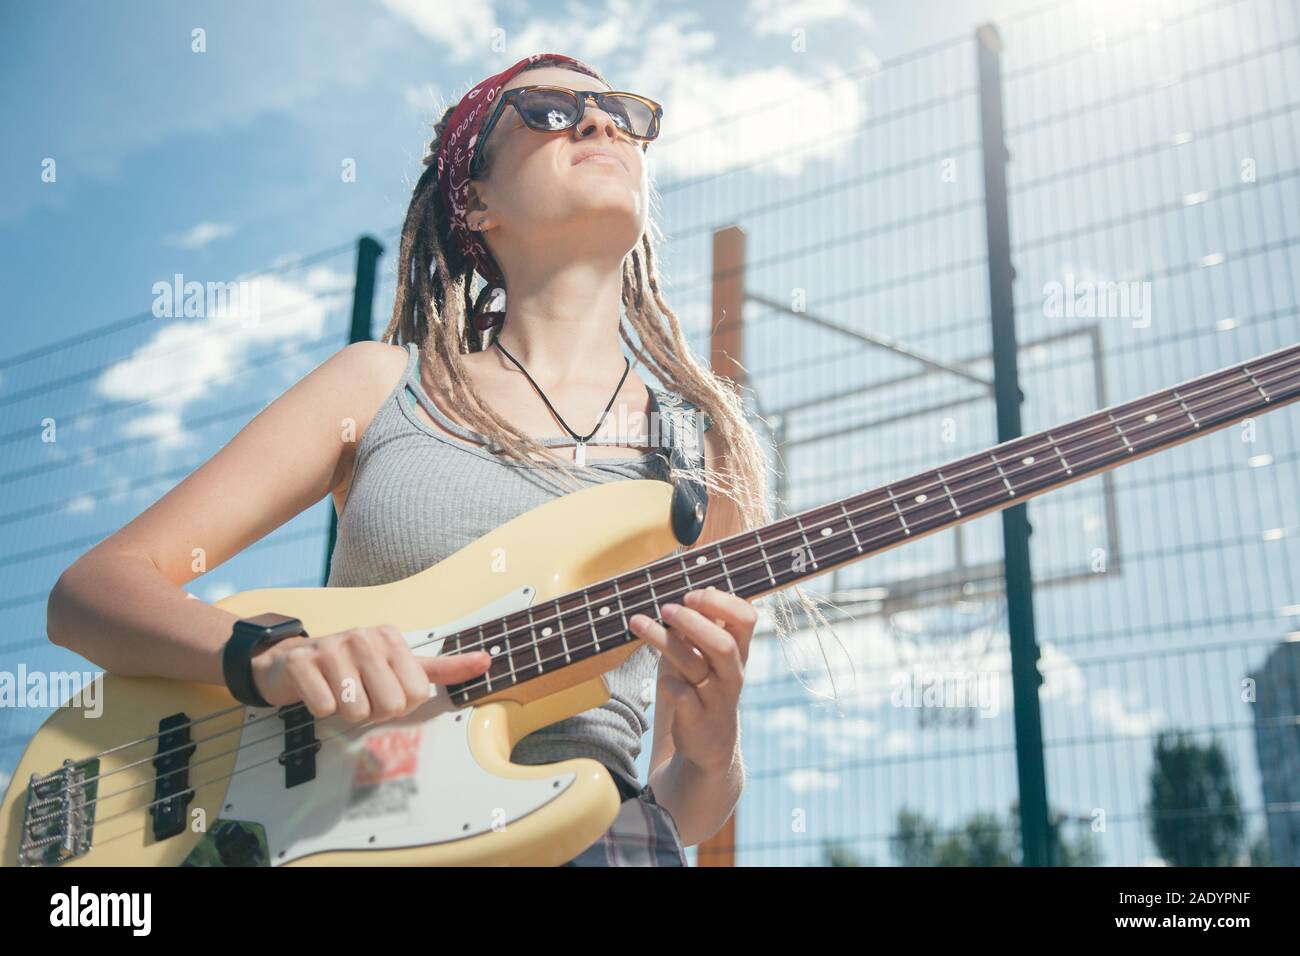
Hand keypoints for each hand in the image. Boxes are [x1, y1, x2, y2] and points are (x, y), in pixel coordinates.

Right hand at [251, 625, 491, 722]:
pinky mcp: (301, 662)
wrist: (291, 663)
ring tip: (338, 693)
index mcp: (390, 637)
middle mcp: (364, 637)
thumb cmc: (352, 669)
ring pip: (356, 710)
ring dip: (346, 713)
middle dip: (373, 712)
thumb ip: (443, 667)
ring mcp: (331, 646)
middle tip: (359, 696)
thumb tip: (487, 660)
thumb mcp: (399, 664)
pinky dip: (321, 710)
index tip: (382, 691)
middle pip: (389, 705)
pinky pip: (325, 707)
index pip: (416, 695)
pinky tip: (317, 692)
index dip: (399, 705)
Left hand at [628, 585, 755, 771]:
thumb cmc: (703, 685)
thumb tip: (701, 583)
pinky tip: (660, 678)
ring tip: (638, 623)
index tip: (692, 595)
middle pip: (722, 642)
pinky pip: (684, 697)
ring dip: (666, 641)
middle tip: (666, 607)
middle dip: (693, 621)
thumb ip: (704, 623)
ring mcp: (716, 697)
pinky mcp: (698, 719)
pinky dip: (670, 684)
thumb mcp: (708, 653)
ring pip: (696, 665)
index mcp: (738, 650)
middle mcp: (732, 672)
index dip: (721, 602)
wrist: (709, 742)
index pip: (746, 617)